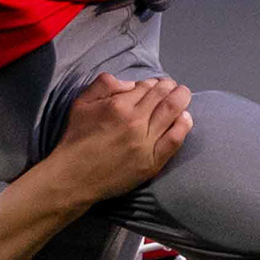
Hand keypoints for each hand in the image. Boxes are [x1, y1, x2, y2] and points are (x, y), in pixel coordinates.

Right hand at [34, 74, 190, 204]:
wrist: (74, 176)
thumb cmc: (76, 138)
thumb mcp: (81, 102)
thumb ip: (104, 84)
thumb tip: (131, 84)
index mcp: (118, 105)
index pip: (146, 86)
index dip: (153, 83)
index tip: (155, 86)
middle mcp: (135, 121)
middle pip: (163, 96)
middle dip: (171, 87)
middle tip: (174, 87)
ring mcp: (145, 143)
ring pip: (172, 113)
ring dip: (181, 100)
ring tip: (183, 96)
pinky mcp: (152, 162)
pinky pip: (175, 140)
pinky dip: (183, 126)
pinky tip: (185, 118)